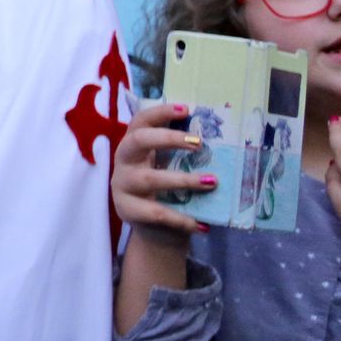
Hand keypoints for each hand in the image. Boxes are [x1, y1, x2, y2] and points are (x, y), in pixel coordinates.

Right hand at [113, 100, 210, 242]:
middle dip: (168, 138)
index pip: (141, 121)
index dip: (160, 112)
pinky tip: (203, 224)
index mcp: (133, 145)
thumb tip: (217, 137)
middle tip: (199, 143)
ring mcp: (122, 185)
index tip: (186, 109)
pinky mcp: (127, 210)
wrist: (153, 231)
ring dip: (183, 179)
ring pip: (149, 178)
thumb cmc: (166, 191)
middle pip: (138, 141)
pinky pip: (157, 213)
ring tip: (212, 182)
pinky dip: (182, 218)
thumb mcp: (168, 168)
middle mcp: (123, 161)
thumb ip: (181, 154)